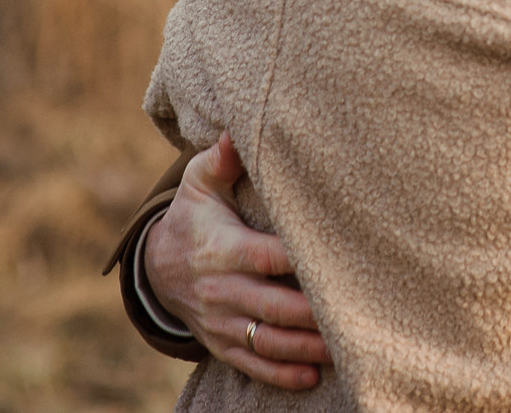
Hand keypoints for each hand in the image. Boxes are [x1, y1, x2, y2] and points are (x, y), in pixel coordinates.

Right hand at [145, 132, 331, 388]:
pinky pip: (253, 364)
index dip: (300, 260)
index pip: (267, 256)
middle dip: (313, 315)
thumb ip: (220, 161)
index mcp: (224, 250)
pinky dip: (281, 374)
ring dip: (306, 349)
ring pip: (268, 340)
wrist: (157, 268)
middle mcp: (223, 290)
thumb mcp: (200, 185)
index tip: (338, 259)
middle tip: (354, 315)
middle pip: (273, 306)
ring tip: (345, 350)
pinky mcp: (223, 344)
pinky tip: (312, 376)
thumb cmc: (194, 218)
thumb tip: (234, 133)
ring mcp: (223, 322)